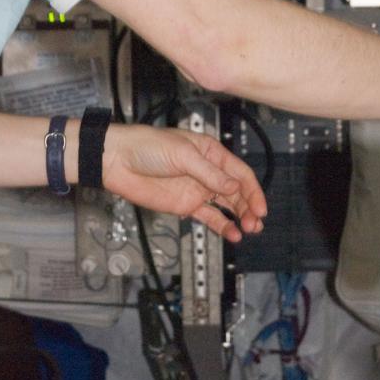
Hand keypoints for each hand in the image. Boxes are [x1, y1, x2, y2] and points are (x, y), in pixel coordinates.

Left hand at [101, 123, 266, 243]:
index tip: (260, 208)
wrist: (119, 161)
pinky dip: (222, 226)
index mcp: (210, 152)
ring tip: (249, 230)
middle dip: (249, 207)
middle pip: (237, 191)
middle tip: (255, 223)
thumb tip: (234, 187)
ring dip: (239, 217)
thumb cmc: (147, 146)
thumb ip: (209, 173)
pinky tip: (232, 234)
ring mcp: (197, 189)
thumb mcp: (182, 154)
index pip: (240, 172)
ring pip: (226, 205)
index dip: (253, 190)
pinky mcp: (186, 205)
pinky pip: (209, 217)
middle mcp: (207, 171)